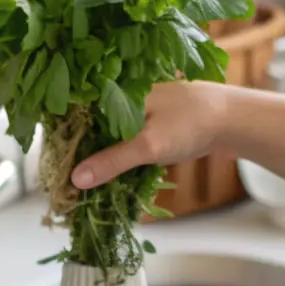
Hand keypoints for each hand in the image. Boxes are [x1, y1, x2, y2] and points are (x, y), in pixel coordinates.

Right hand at [70, 81, 232, 188]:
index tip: (53, 169)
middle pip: (87, 132)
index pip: (74, 117)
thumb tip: (76, 180)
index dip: (61, 142)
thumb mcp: (147, 145)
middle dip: (78, 157)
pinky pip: (122, 147)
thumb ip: (112, 162)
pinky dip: (116, 163)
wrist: (231, 120)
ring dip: (97, 163)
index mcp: (113, 96)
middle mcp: (119, 103)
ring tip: (83, 189)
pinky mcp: (146, 129)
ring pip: (105, 141)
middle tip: (66, 187)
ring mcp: (133, 116)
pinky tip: (109, 181)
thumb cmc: (189, 123)